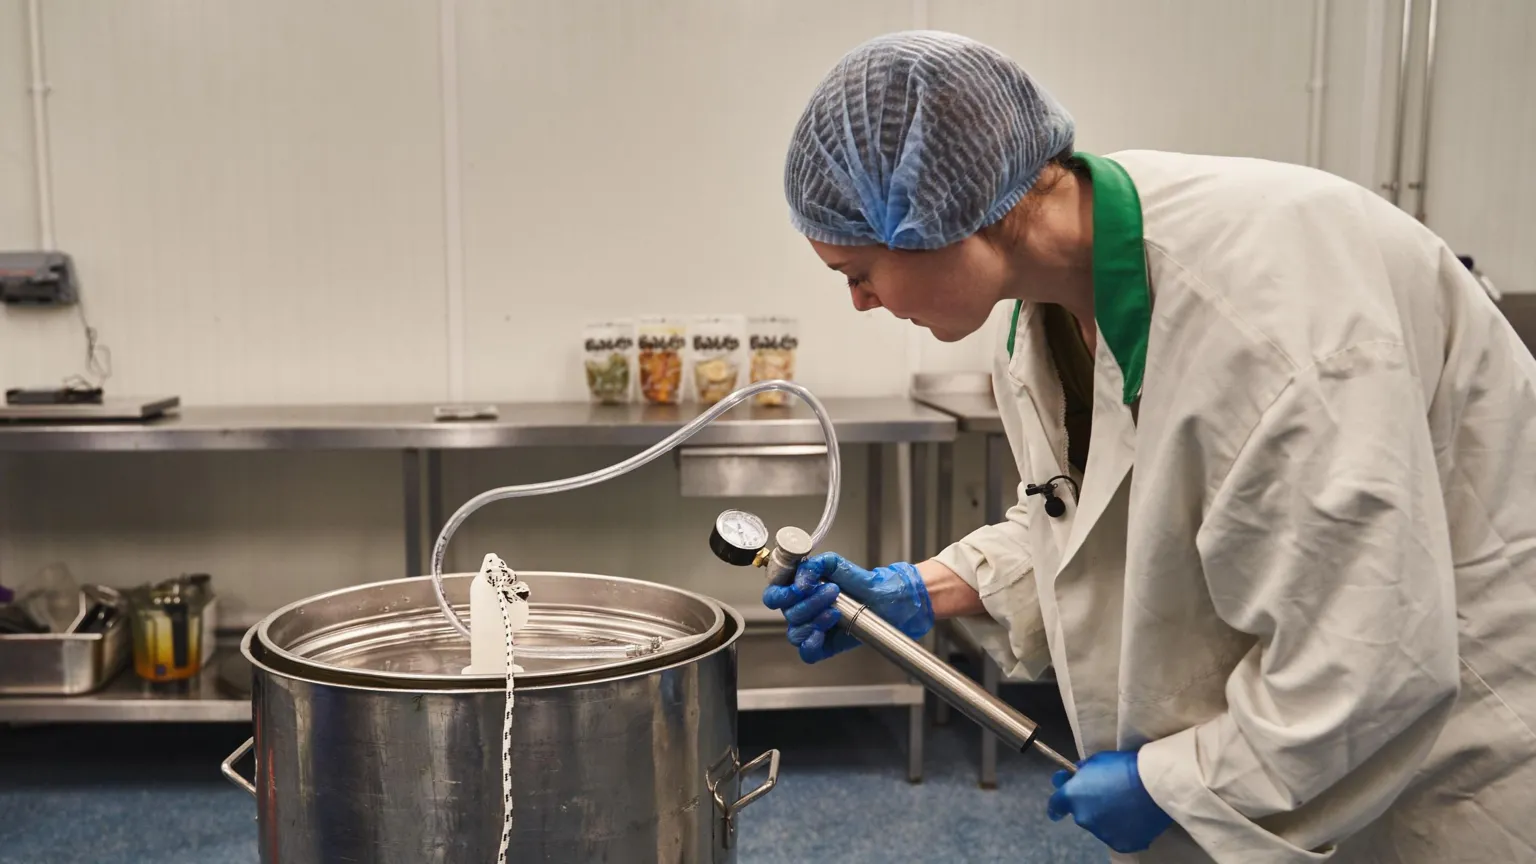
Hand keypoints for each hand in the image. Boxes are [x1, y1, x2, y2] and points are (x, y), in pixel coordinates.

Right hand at [761, 552, 933, 662]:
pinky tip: (823, 634)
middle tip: (831, 592)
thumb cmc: (871, 586)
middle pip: (788, 612)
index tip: (802, 586)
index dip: (782, 591)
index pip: (776, 592)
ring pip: (796, 632)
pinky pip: (807, 653)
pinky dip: (811, 645)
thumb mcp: (845, 567)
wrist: (894, 604)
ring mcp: (814, 628)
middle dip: (809, 602)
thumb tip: (803, 574)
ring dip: (814, 621)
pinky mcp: (825, 645)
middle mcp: (804, 608)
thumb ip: (822, 564)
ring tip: (836, 611)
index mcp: (803, 588)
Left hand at [1047, 750, 1172, 853]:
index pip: (1056, 805)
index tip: (1058, 809)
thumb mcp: (1096, 760)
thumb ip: (1083, 773)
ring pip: (1100, 827)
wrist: (1153, 784)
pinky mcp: (1121, 844)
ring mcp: (1102, 834)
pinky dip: (1124, 829)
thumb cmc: (1124, 766)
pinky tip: (1135, 818)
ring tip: (1126, 806)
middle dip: (1090, 807)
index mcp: (1073, 797)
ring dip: (1106, 819)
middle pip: (1082, 814)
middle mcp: (1083, 818)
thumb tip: (1077, 776)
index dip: (1057, 806)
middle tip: (1109, 796)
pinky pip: (1118, 836)